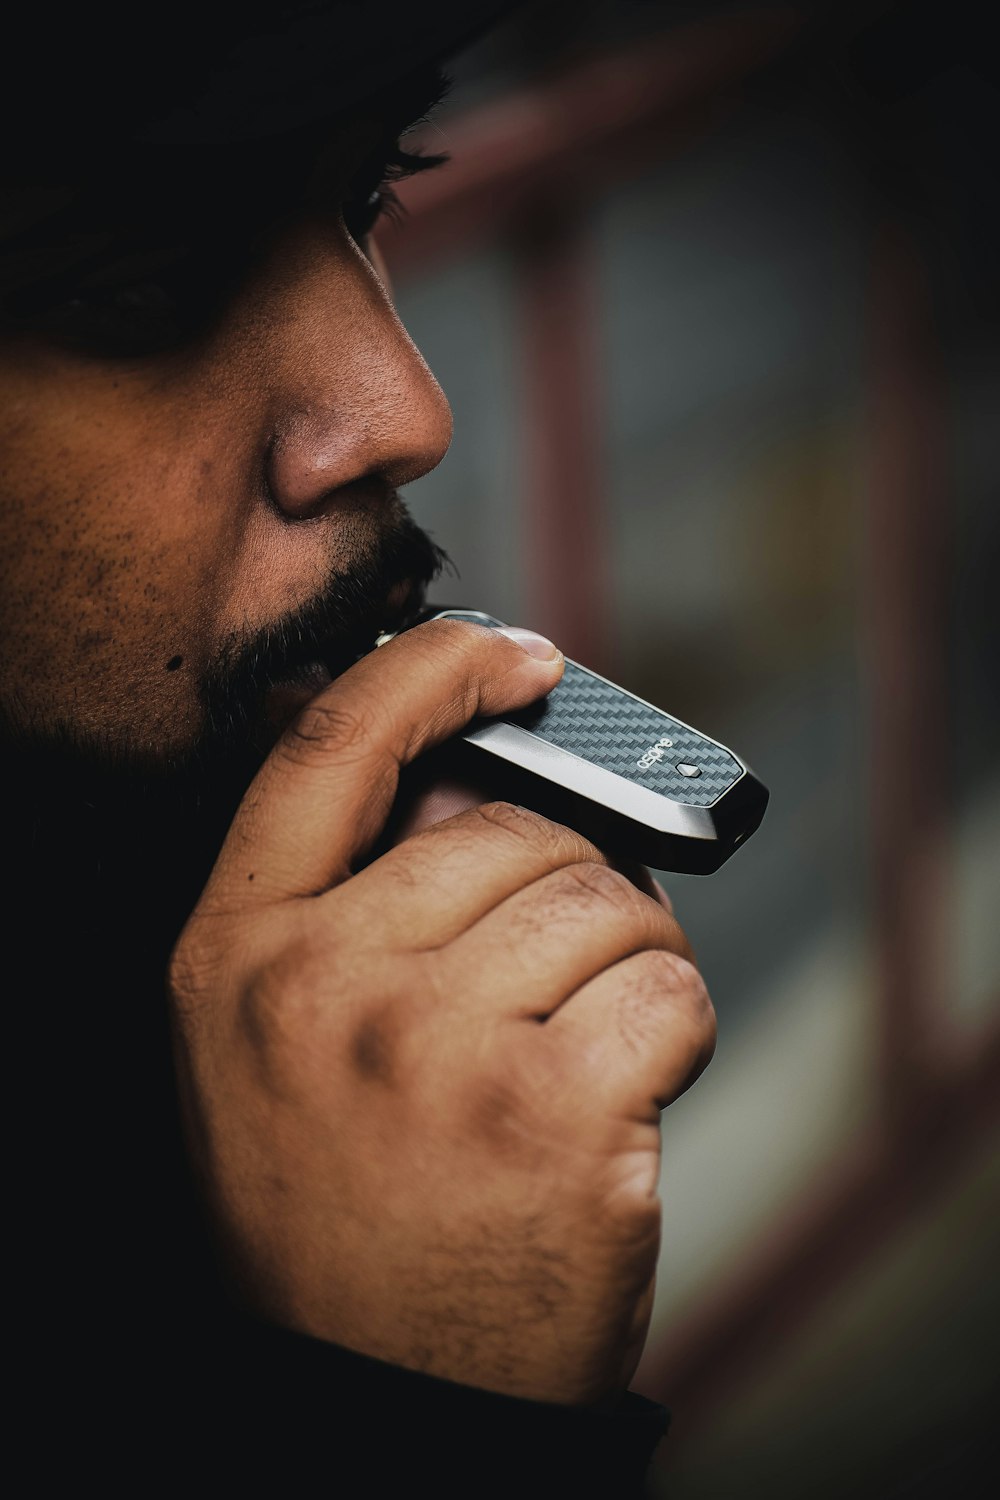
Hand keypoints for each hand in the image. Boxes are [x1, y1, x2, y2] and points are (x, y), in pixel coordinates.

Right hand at [168, 619, 715, 1403]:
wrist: (365, 1399)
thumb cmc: (333, 1213)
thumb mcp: (275, 1047)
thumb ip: (351, 908)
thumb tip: (466, 782)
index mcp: (237, 954)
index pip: (328, 751)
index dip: (430, 671)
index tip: (512, 655)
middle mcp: (324, 986)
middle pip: (513, 834)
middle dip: (562, 893)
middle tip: (548, 988)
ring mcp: (437, 1048)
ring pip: (606, 904)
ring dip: (623, 965)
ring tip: (575, 1053)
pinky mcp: (552, 1115)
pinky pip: (669, 990)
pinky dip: (674, 1030)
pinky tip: (623, 1096)